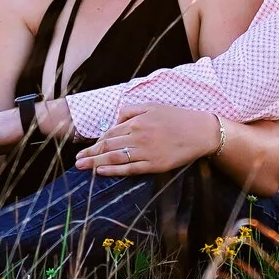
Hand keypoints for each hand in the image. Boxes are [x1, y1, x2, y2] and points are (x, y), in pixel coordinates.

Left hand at [75, 105, 220, 175]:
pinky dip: (114, 171)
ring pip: (115, 158)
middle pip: (108, 146)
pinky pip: (130, 169)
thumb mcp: (152, 106)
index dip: (96, 142)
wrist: (201, 132)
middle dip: (90, 154)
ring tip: (83, 167)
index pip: (110, 133)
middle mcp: (139, 136)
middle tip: (77, 161)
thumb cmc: (176, 118)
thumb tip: (114, 120)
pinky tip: (101, 172)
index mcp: (137, 121)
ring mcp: (147, 152)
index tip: (86, 149)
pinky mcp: (155, 165)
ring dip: (96, 163)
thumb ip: (130, 110)